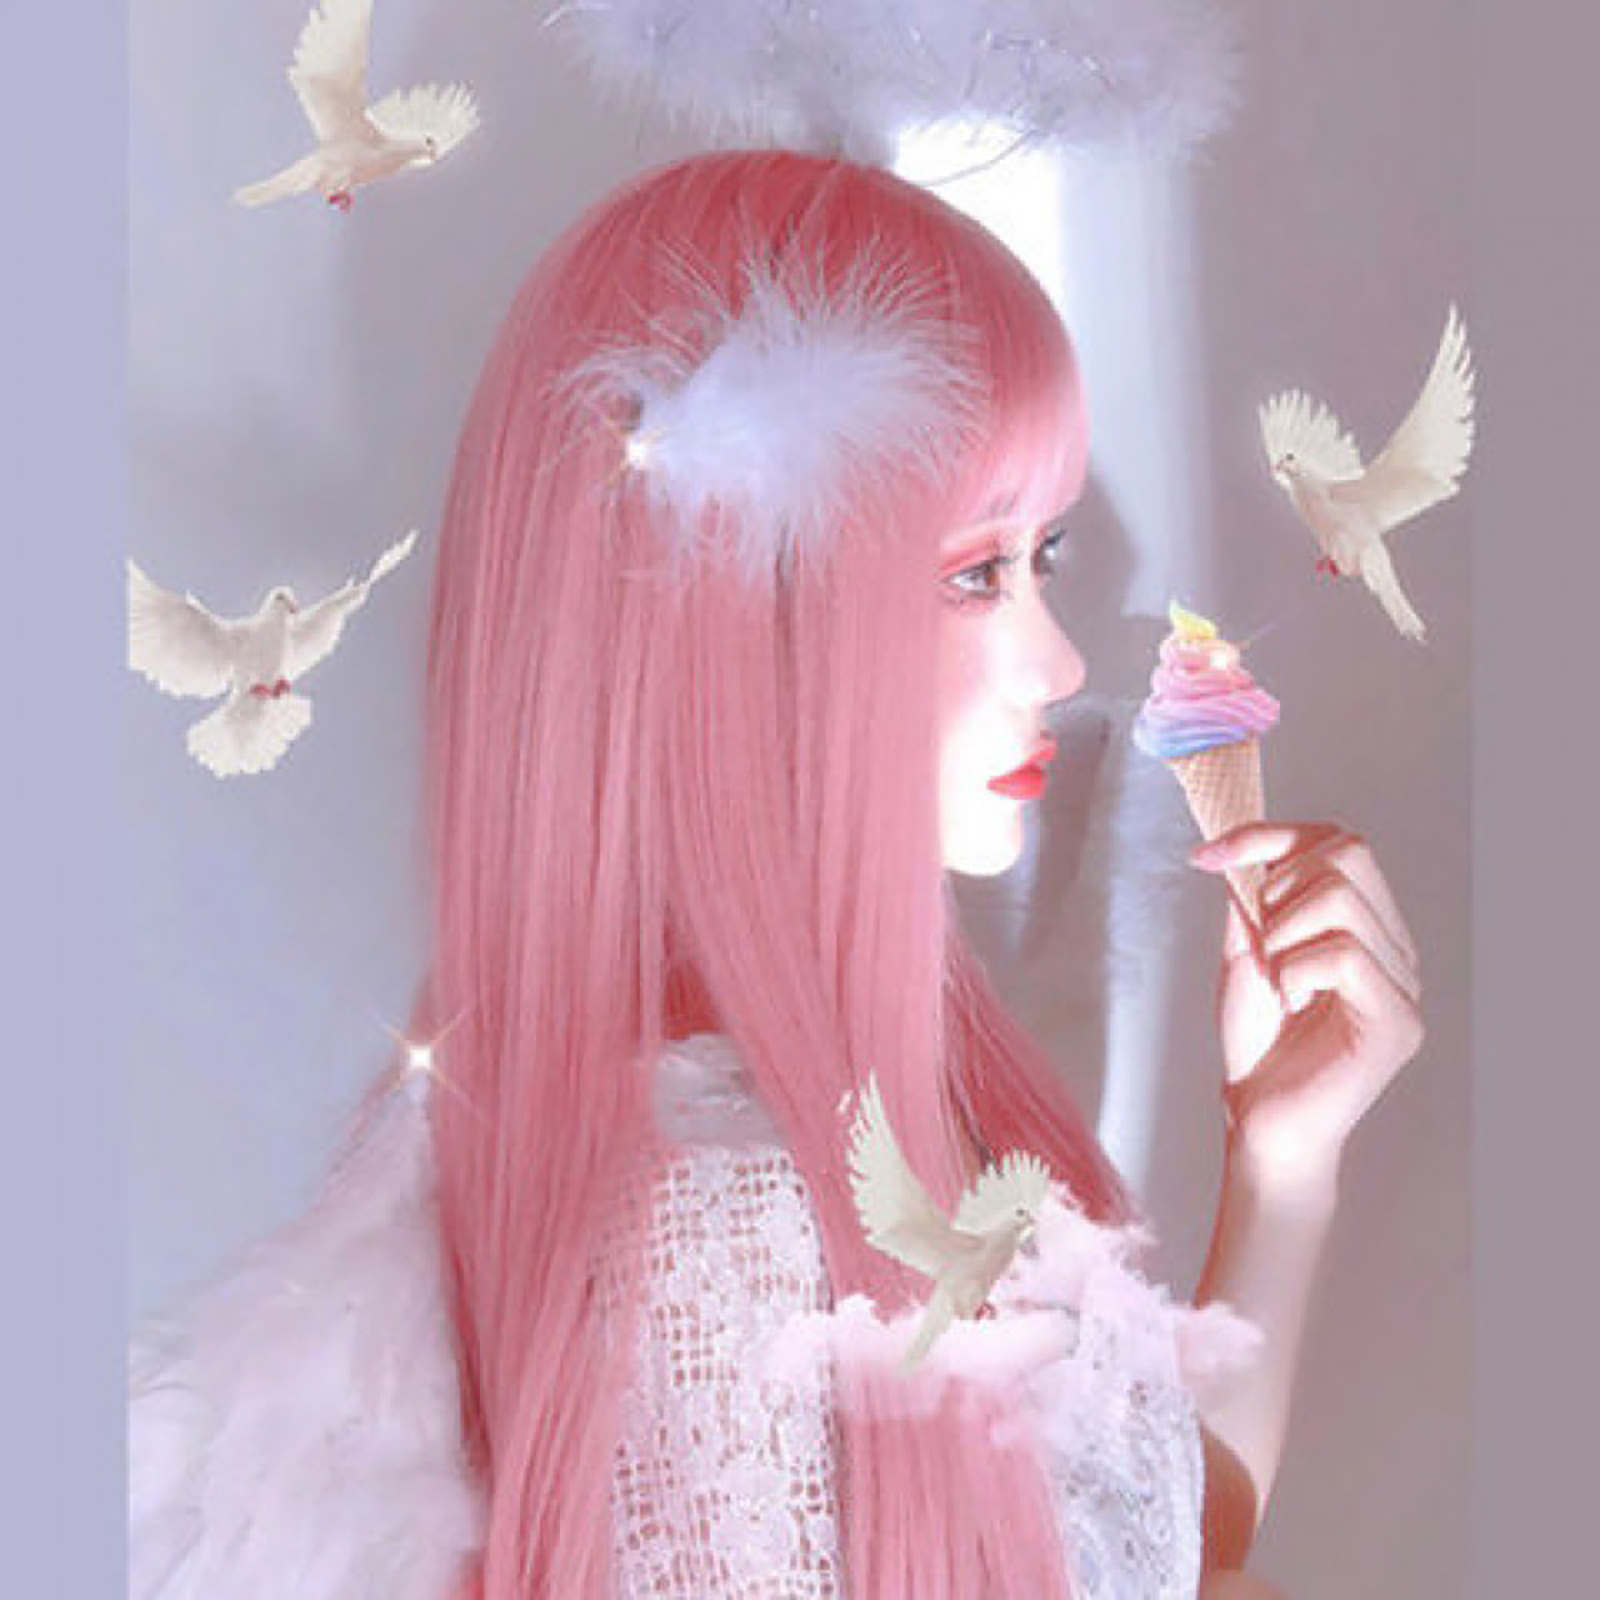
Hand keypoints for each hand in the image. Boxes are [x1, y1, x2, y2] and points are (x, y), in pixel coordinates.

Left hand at [1192, 822, 1423, 1183]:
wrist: (1261, 1123)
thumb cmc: (1259, 1047)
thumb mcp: (1245, 954)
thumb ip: (1255, 901)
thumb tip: (1246, 847)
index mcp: (1367, 926)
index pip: (1337, 841)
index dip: (1269, 835)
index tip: (1206, 856)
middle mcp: (1396, 948)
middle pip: (1348, 853)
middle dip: (1280, 886)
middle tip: (1260, 943)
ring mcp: (1404, 984)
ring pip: (1341, 900)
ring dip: (1282, 935)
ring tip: (1278, 983)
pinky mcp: (1397, 1021)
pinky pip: (1344, 954)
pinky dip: (1296, 971)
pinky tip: (1292, 1004)